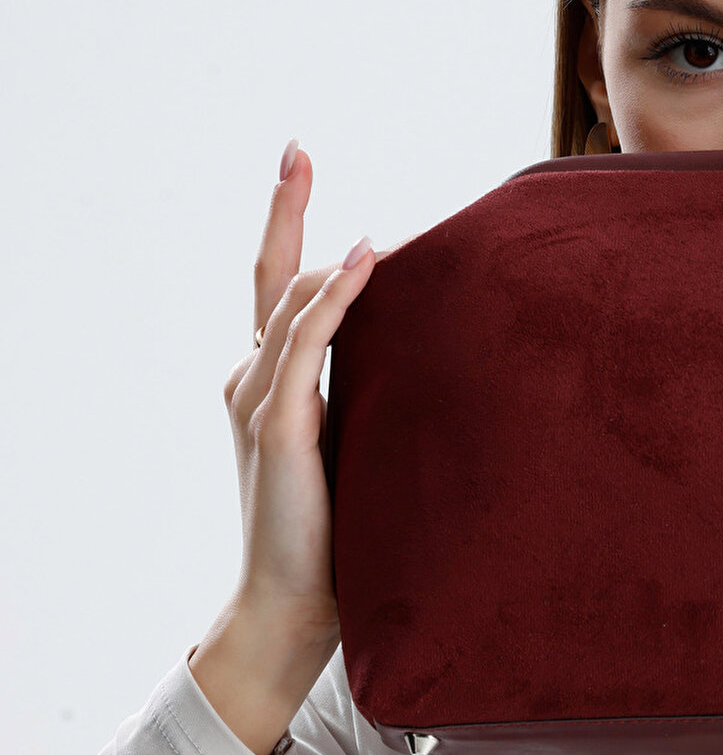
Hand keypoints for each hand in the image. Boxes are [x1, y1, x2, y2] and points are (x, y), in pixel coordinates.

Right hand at [188, 140, 375, 754]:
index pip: (279, 285)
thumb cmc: (343, 533)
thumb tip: (437, 349)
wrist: (301, 605)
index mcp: (273, 382)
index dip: (286, 220)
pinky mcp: (277, 426)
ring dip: (329, 255)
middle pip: (272, 277)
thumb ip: (375, 393)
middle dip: (284, 207)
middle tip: (297, 149)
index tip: (298, 159)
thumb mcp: (363, 444)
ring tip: (363, 211)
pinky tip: (366, 260)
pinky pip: (305, 345)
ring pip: (290, 303)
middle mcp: (253, 380)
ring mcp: (259, 400)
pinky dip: (335, 298)